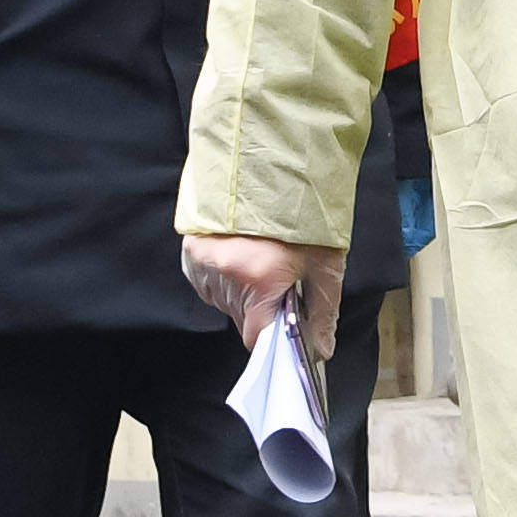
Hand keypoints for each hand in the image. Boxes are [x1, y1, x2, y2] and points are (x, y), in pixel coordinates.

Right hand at [180, 231, 343, 357]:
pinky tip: (240, 257)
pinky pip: (205, 281)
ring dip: (240, 293)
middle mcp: (225, 272)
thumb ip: (322, 310)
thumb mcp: (325, 263)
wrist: (276, 167)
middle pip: (240, 316)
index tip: (282, 329)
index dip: (271, 338)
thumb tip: (320, 349)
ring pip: (222, 299)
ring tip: (259, 262)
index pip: (255, 336)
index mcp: (259, 278)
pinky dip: (222, 278)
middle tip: (279, 282)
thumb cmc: (304, 217)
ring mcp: (204, 260)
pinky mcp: (191, 249)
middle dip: (261, 308)